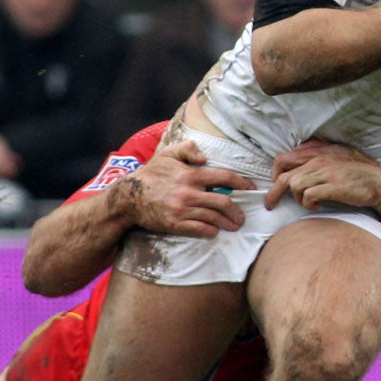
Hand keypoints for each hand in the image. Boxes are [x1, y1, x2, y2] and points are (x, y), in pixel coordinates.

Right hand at [113, 141, 256, 237]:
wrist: (129, 197)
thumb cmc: (151, 174)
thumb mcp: (168, 154)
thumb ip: (188, 149)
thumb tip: (205, 157)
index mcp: (191, 174)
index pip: (224, 177)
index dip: (241, 183)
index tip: (250, 189)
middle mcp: (189, 192)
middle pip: (223, 202)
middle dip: (237, 211)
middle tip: (242, 216)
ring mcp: (182, 210)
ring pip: (213, 218)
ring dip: (227, 223)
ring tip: (234, 226)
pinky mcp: (175, 224)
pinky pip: (199, 230)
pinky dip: (210, 231)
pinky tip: (215, 231)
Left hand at [266, 140, 380, 226]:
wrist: (379, 181)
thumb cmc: (356, 168)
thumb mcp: (335, 151)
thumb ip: (316, 149)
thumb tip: (299, 148)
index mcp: (315, 152)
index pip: (282, 160)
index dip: (274, 174)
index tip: (276, 185)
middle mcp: (317, 161)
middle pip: (283, 176)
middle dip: (273, 193)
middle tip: (271, 204)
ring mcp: (325, 173)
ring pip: (294, 186)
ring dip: (297, 198)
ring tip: (308, 201)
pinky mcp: (333, 187)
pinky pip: (309, 196)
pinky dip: (308, 203)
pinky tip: (316, 205)